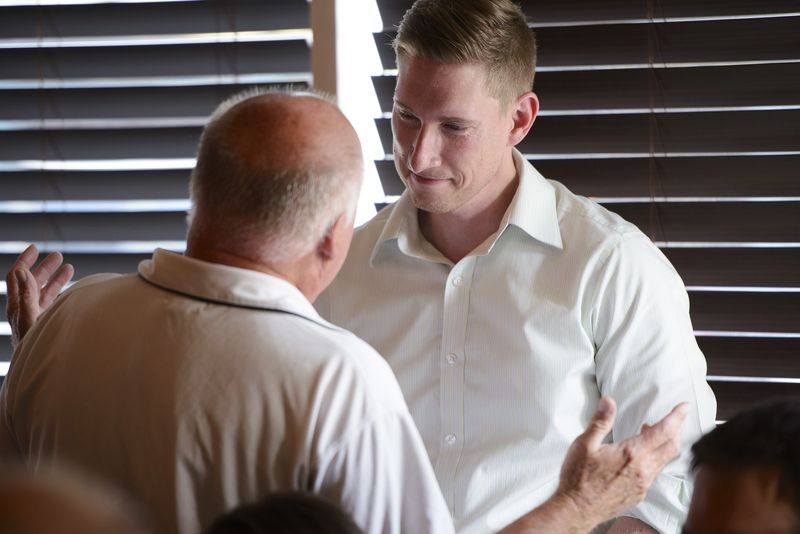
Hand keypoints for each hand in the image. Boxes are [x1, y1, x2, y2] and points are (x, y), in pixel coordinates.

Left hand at [5, 244, 73, 347]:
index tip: (35, 248)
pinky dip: (62, 292)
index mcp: (17, 305)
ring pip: (45, 291)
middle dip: (44, 267)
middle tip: (57, 255)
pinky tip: (72, 288)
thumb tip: (22, 271)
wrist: (41, 363)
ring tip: (68, 267)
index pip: (17, 276)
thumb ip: (26, 294)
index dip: (25, 261)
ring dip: (55, 278)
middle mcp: (26, 308)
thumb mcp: (29, 316)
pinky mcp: (48, 321)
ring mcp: (37, 315)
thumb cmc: (34, 343)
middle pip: (32, 282)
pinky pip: (53, 302)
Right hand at [554, 397, 687, 531]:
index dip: (676, 417)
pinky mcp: (638, 494)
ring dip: (664, 445)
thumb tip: (609, 402)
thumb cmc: (578, 479)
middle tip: (673, 418)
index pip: (664, 431)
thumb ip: (600, 421)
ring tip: (651, 434)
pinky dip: (654, 459)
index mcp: (632, 453)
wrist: (576, 509)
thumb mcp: (584, 444)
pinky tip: (640, 457)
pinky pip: (654, 473)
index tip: (683, 407)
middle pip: (671, 446)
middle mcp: (643, 470)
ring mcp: (643, 484)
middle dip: (675, 429)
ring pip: (664, 461)